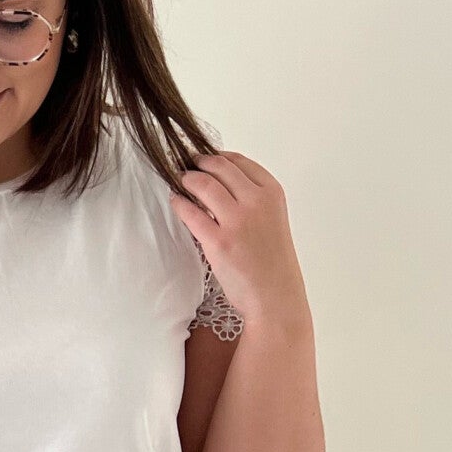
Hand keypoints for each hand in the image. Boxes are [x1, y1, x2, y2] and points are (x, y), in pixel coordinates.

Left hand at [168, 149, 306, 333]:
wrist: (276, 295)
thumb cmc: (273, 261)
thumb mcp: (272, 218)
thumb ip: (252, 198)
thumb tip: (221, 183)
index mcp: (271, 192)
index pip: (239, 161)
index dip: (217, 156)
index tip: (204, 158)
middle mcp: (256, 201)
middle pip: (219, 167)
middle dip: (198, 162)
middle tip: (186, 165)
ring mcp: (237, 221)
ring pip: (204, 184)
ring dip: (187, 179)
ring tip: (179, 181)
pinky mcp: (218, 242)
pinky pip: (191, 213)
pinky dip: (179, 203)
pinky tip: (175, 201)